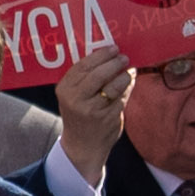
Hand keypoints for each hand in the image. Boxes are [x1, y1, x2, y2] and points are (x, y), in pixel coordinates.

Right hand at [53, 52, 125, 182]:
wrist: (82, 146)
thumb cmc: (80, 115)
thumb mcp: (73, 96)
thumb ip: (85, 78)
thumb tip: (108, 55)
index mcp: (65, 89)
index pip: (83, 66)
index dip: (100, 55)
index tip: (113, 49)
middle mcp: (75, 99)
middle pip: (99, 74)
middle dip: (114, 63)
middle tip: (124, 58)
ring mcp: (91, 110)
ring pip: (113, 86)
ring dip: (124, 76)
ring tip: (129, 72)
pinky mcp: (106, 118)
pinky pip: (121, 98)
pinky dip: (128, 89)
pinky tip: (129, 84)